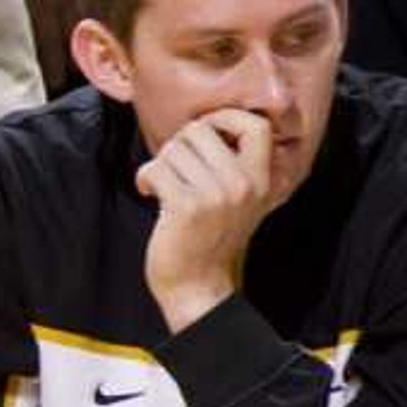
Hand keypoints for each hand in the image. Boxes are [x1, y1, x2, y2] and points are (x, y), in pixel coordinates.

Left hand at [133, 109, 280, 331]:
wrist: (199, 288)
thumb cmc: (210, 242)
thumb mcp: (242, 202)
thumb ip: (237, 166)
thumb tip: (209, 124)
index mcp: (261, 180)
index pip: (255, 124)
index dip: (224, 117)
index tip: (206, 134)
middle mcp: (243, 184)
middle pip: (201, 129)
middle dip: (178, 144)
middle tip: (175, 167)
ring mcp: (216, 195)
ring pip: (174, 147)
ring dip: (161, 164)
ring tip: (164, 185)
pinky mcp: (186, 206)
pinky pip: (156, 168)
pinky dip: (145, 178)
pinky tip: (150, 193)